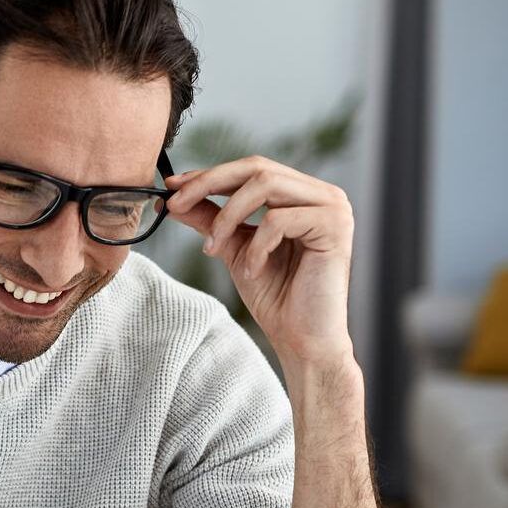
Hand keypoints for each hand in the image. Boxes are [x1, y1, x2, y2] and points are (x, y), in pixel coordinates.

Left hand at [164, 157, 356, 368]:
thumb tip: (173, 199)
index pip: (251, 169)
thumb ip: (210, 220)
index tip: (172, 186)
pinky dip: (256, 246)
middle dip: (209, 184)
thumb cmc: (275, 298)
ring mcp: (332, 207)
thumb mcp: (234, 250)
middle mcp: (321, 194)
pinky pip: (279, 220)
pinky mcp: (335, 226)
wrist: (301, 339)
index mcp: (300, 195)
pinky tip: (251, 271)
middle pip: (257, 167)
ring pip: (265, 185)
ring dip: (228, 217)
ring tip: (213, 249)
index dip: (210, 174)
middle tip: (176, 205)